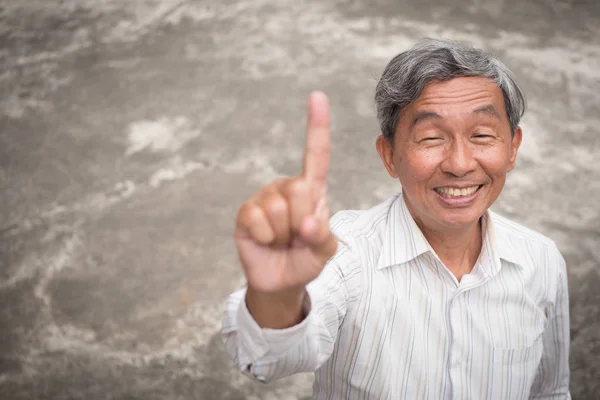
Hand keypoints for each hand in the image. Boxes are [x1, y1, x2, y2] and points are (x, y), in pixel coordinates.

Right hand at [234, 92, 337, 312]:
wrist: (282, 282)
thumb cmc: (306, 259)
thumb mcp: (326, 249)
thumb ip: (323, 236)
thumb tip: (306, 224)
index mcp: (311, 190)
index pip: (316, 154)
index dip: (316, 126)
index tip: (316, 96)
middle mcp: (287, 187)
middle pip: (301, 190)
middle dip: (304, 221)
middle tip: (299, 236)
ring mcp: (264, 198)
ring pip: (280, 209)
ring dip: (285, 234)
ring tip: (282, 240)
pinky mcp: (246, 213)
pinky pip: (259, 220)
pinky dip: (266, 238)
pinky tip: (266, 242)